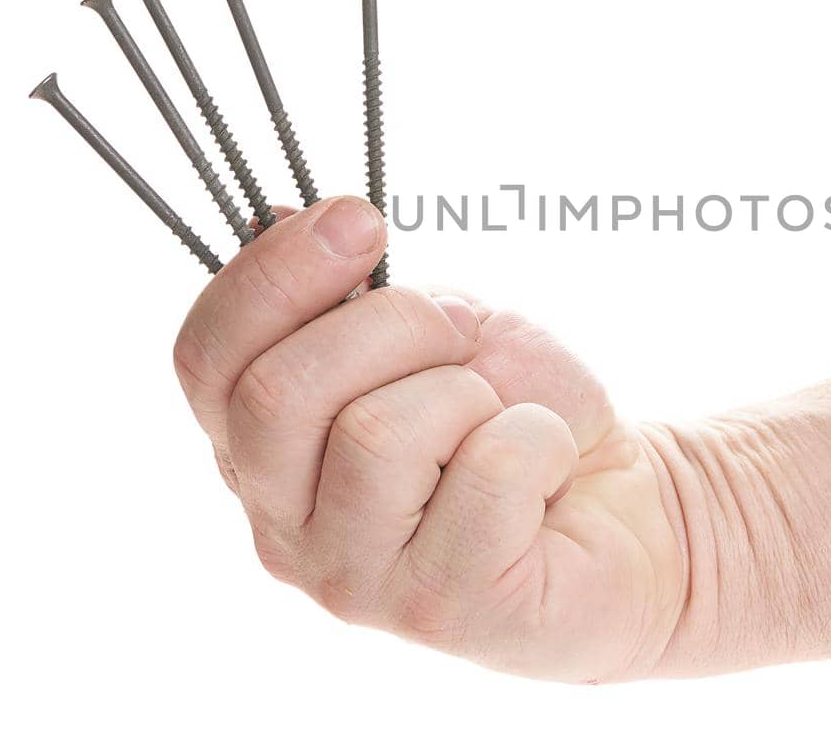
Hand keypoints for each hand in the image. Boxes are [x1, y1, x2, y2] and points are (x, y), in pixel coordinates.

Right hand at [171, 197, 688, 680]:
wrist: (625, 504)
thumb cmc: (513, 415)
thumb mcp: (432, 330)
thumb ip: (348, 299)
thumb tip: (274, 220)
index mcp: (260, 448)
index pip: (205, 359)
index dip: (270, 276)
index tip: (357, 220)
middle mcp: (283, 527)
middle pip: (278, 394)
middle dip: (390, 326)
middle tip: (457, 335)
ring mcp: (355, 581)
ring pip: (378, 434)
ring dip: (470, 393)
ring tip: (498, 420)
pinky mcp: (443, 610)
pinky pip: (488, 471)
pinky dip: (539, 438)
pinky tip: (547, 472)